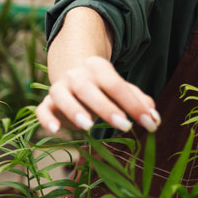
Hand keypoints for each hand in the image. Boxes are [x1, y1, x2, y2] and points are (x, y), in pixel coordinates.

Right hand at [35, 54, 159, 134]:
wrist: (73, 77)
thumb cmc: (103, 88)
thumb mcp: (121, 90)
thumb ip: (138, 101)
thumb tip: (155, 119)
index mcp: (98, 68)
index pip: (116, 85)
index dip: (134, 104)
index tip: (151, 122)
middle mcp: (77, 75)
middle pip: (89, 89)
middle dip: (107, 108)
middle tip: (126, 126)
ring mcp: (60, 88)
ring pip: (63, 96)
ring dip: (75, 110)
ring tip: (89, 127)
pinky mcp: (48, 103)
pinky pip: (43, 109)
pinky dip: (46, 119)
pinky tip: (55, 130)